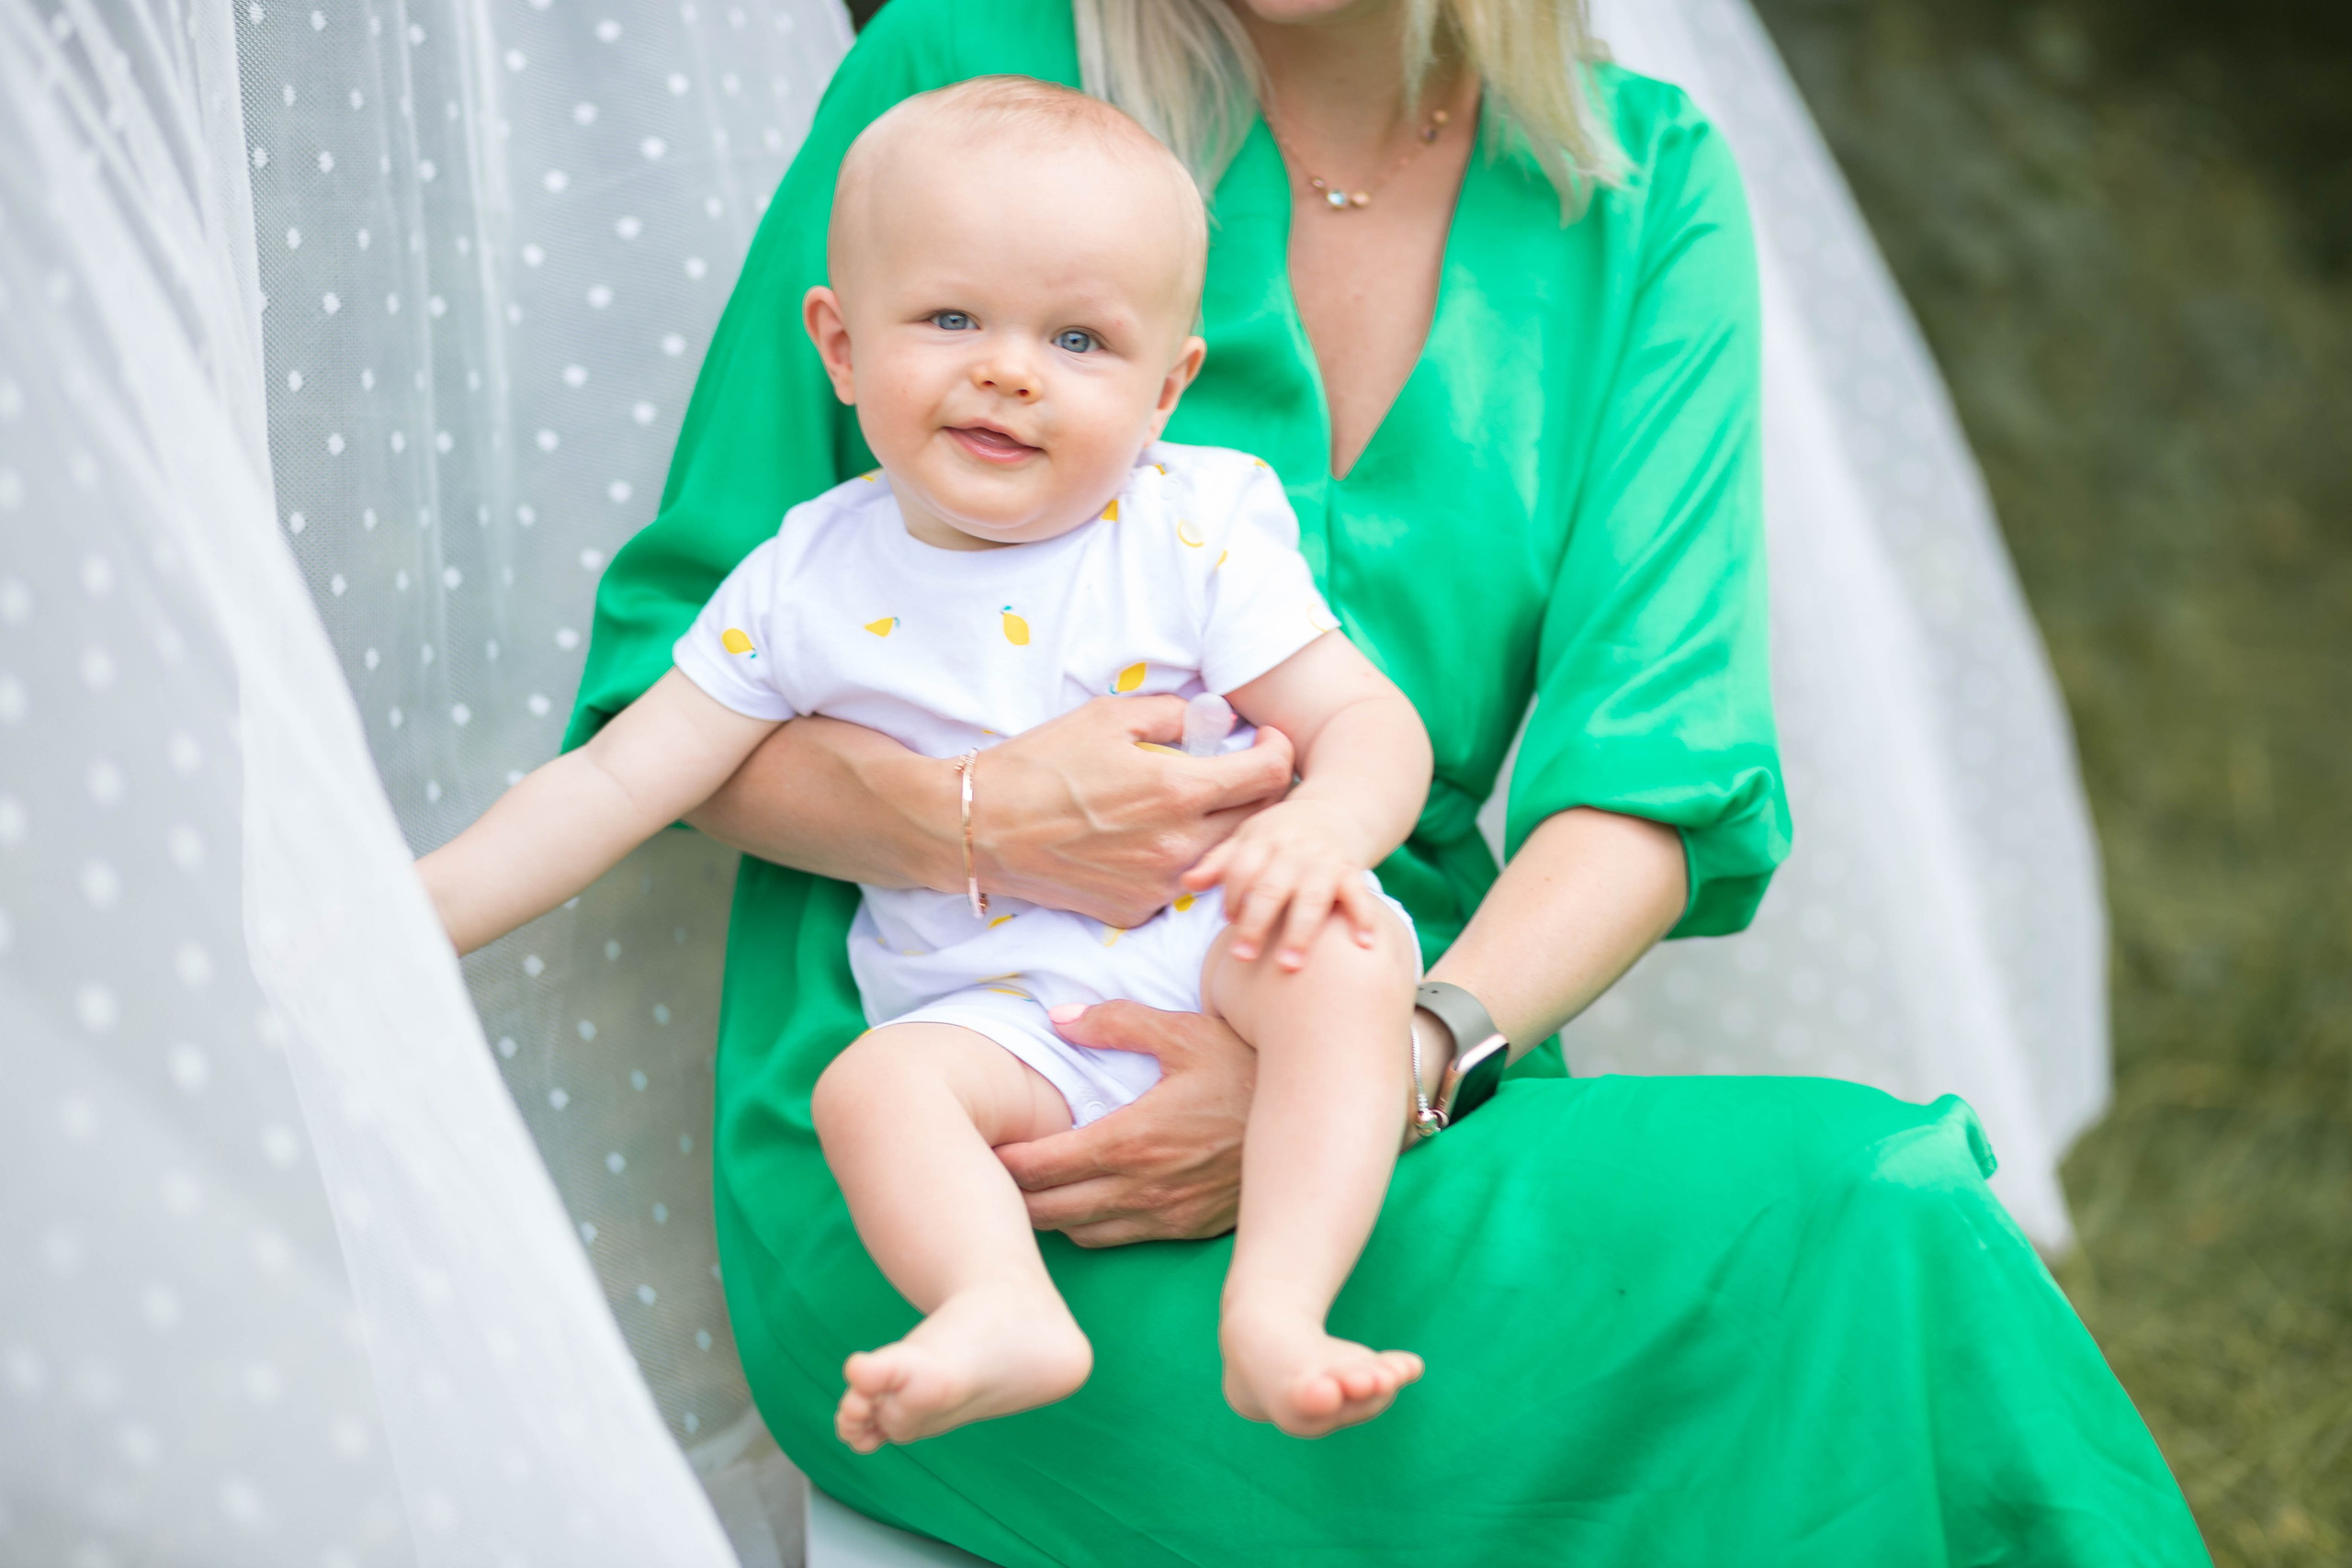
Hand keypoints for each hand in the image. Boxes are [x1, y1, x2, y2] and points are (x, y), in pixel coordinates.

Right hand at [974, 696, 1295, 927]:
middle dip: (1259, 791)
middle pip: (1258, 822)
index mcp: (1178, 792)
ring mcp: (1158, 887)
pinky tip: (1152, 838)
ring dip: (1225, 830)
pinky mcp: (1134, 911)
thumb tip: (1211, 719)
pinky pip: (1180, 884)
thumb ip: (1172, 714)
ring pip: (1224, 859)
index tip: (1267, 740)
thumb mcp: (1107, 716)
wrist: (979, 828)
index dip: (1279, 751)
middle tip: (1238, 770)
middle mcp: (1178, 848)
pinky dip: (1181, 860)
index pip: (1269, 776)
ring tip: (1198, 804)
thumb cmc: (1039, 764)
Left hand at [994, 1001, 1253, 1245]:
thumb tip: (1059, 1020)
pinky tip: (1084, 1204)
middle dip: (1011, 1196)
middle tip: (989, 1175)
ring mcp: (1165, 1216)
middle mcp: (1141, 1188)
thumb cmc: (1244, 1070)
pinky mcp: (1186, 1230)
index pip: (1042, 1166)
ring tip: (1029, 1192)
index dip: (1004, 1162)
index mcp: (1131, 1139)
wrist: (1312, 1120)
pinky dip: (1089, 1228)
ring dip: (1048, 1217)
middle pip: (1048, 1210)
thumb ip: (1116, 1023)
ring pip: (1079, 1234)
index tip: (985, 1148)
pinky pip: (1117, 1241)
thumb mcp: (1183, 1032)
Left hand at [1180, 797, 1386, 970]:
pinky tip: (1364, 944)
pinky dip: (1363, 917)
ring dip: (1301, 931)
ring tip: (1290, 965)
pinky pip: (1359, 895)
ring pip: (1311, 898)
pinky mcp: (1351, 872)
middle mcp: (1292, 851)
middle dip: (1256, 923)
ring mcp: (1324, 862)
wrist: (1333, 812)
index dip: (1232, 896)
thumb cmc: (1279, 835)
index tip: (1228, 922)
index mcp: (1262, 841)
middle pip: (1271, 888)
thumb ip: (1219, 863)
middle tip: (1244, 958)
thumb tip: (1187, 883)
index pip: (1241, 870)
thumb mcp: (1246, 839)